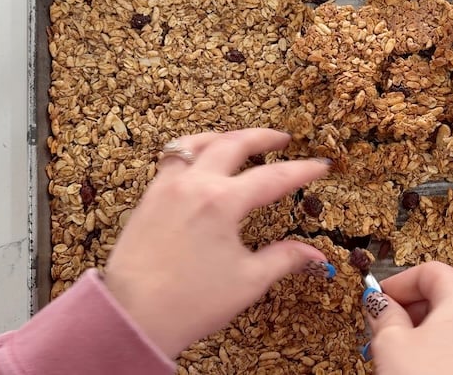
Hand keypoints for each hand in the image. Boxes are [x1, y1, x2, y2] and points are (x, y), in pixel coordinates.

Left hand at [103, 129, 332, 357]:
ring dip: (223, 137)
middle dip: (263, 137)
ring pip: (196, 143)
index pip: (273, 177)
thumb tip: (315, 255)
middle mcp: (193, 185)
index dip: (301, 171)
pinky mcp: (148, 199)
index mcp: (222, 203)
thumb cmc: (191, 302)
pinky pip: (172, 159)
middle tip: (283, 139)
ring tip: (238, 141)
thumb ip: (283, 259)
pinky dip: (193, 152)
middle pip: (233, 143)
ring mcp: (166, 188)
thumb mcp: (248, 281)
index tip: (319, 166)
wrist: (133, 317)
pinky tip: (200, 165)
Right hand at [364, 261, 452, 374]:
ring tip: (398, 354)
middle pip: (444, 297)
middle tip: (381, 327)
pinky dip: (441, 352)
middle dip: (409, 309)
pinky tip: (420, 371)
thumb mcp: (392, 344)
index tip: (377, 298)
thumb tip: (378, 303)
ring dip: (423, 333)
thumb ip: (383, 315)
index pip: (430, 271)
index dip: (398, 281)